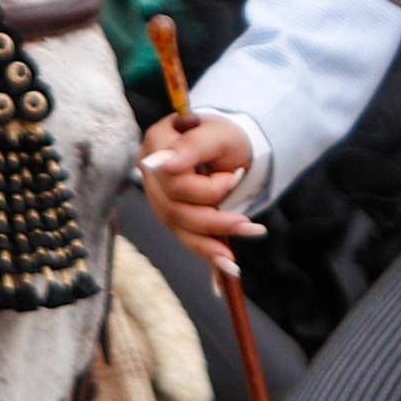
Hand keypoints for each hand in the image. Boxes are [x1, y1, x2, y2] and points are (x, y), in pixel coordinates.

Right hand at [141, 115, 263, 263]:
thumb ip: (192, 146)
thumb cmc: (226, 135)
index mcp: (158, 143)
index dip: (206, 188)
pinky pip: (186, 238)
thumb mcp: (218, 133)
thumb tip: (163, 165)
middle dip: (213, 220)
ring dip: (211, 245)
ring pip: (179, 227)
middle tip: (249, 225)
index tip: (235, 178)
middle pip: (174, 208)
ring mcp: (158, 196)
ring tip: (237, 260)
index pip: (173, 181)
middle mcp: (152, 172)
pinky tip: (226, 267)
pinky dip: (207, 253)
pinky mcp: (171, 215)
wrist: (232, 145)